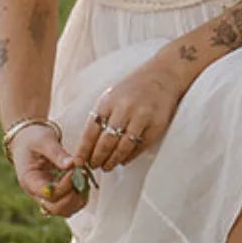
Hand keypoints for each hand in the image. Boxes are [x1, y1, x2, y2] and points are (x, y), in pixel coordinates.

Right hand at [12, 124, 88, 218]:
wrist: (27, 140)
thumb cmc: (33, 138)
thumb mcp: (43, 140)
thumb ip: (57, 153)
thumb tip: (73, 164)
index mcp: (29, 180)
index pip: (49, 194)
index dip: (65, 186)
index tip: (75, 169)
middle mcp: (36, 193)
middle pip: (56, 208)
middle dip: (73, 195)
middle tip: (83, 175)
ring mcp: (46, 196)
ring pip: (64, 210)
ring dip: (78, 198)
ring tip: (84, 177)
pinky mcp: (55, 194)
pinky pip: (69, 205)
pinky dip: (80, 197)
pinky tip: (84, 180)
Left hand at [74, 57, 183, 174]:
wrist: (163, 76)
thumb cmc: (133, 89)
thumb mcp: (112, 97)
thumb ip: (101, 116)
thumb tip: (88, 145)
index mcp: (109, 101)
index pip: (91, 130)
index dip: (84, 149)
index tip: (78, 162)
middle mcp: (124, 109)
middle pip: (106, 141)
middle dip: (97, 158)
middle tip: (94, 166)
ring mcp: (142, 117)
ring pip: (123, 147)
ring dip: (113, 160)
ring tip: (107, 166)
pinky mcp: (156, 125)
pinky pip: (140, 147)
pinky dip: (129, 156)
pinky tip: (123, 160)